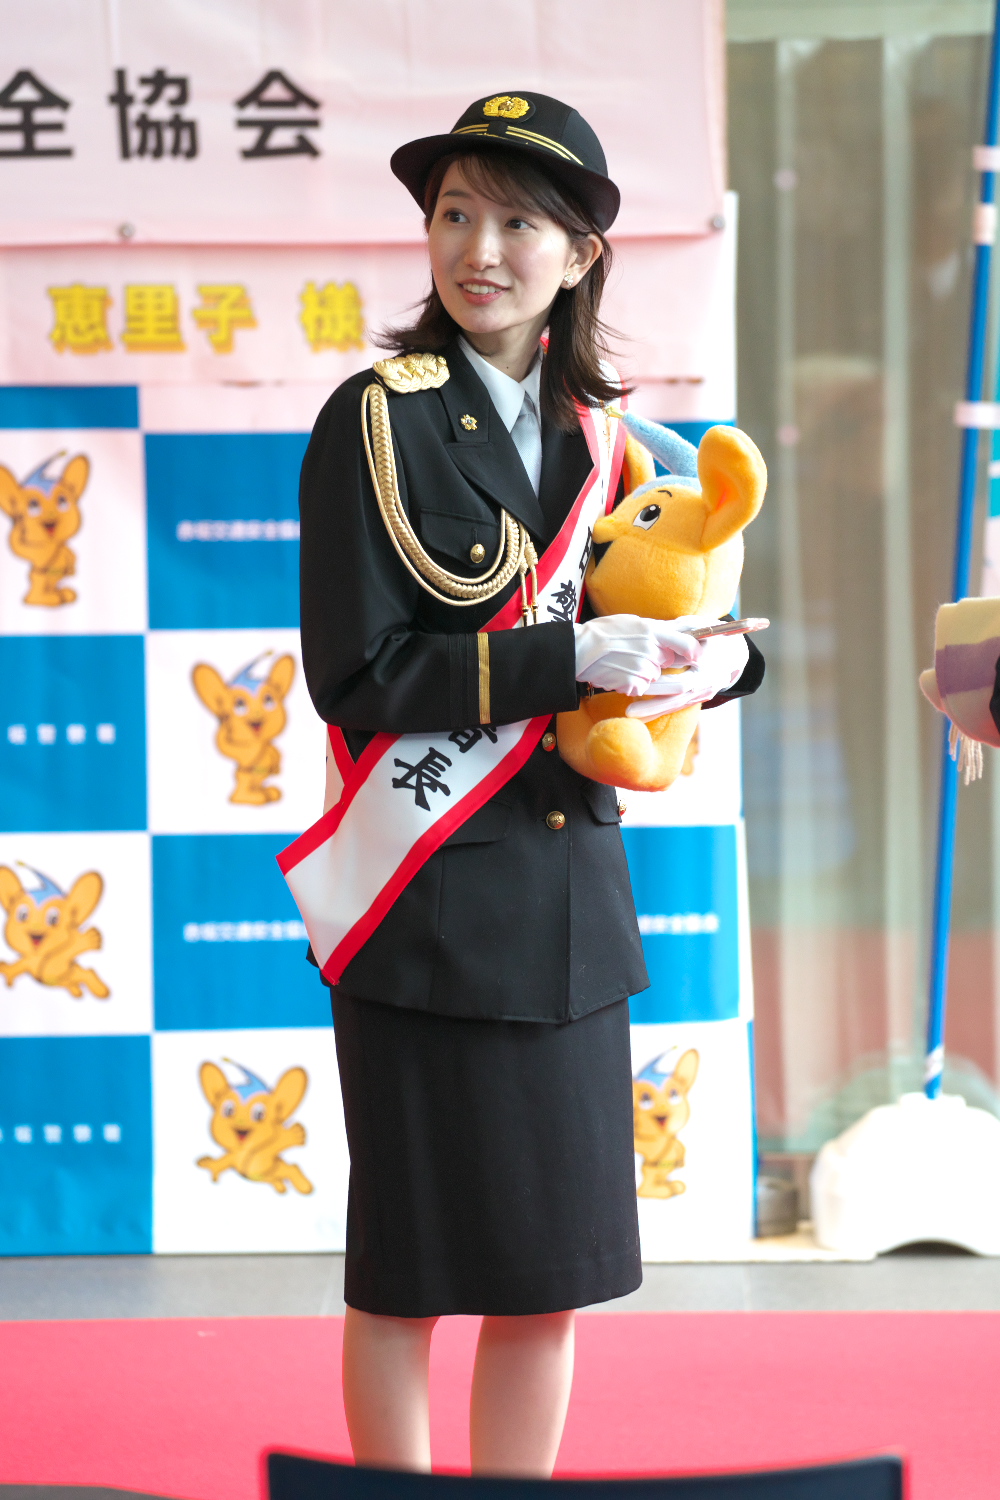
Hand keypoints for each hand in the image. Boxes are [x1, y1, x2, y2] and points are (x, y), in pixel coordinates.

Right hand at [574, 614, 701, 695]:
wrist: (577, 650)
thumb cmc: (600, 632)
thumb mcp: (629, 621)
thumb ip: (653, 627)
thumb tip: (676, 628)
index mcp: (651, 630)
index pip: (685, 642)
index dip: (694, 650)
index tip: (697, 656)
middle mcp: (650, 649)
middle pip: (665, 662)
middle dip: (655, 661)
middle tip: (633, 654)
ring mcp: (642, 668)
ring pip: (652, 676)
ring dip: (641, 673)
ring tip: (620, 663)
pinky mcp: (633, 683)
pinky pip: (640, 687)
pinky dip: (630, 684)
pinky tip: (615, 674)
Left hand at [625, 630, 748, 718]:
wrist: (733, 652)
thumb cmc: (712, 635)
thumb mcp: (700, 627)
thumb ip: (681, 630)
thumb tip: (656, 629)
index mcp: (706, 663)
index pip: (682, 676)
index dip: (660, 682)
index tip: (639, 681)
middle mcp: (706, 681)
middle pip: (678, 694)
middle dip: (653, 703)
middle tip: (630, 709)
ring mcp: (704, 692)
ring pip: (677, 704)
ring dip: (654, 711)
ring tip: (631, 716)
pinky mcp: (700, 698)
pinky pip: (678, 707)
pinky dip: (660, 712)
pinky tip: (642, 717)